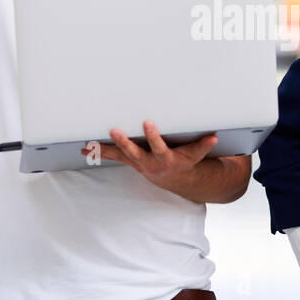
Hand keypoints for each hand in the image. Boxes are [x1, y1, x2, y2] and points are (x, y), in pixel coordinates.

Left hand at [86, 120, 217, 193]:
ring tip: (90, 144)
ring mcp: (137, 162)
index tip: (148, 122)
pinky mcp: (129, 160)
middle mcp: (149, 162)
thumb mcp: (196, 154)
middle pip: (135, 152)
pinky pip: (112, 156)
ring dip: (105, 149)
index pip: (159, 147)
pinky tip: (85, 149)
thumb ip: (204, 145)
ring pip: (119, 155)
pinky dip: (99, 152)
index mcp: (165, 159)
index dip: (154, 136)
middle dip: (124, 142)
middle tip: (115, 130)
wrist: (174, 177)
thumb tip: (215, 136)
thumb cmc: (185, 160)